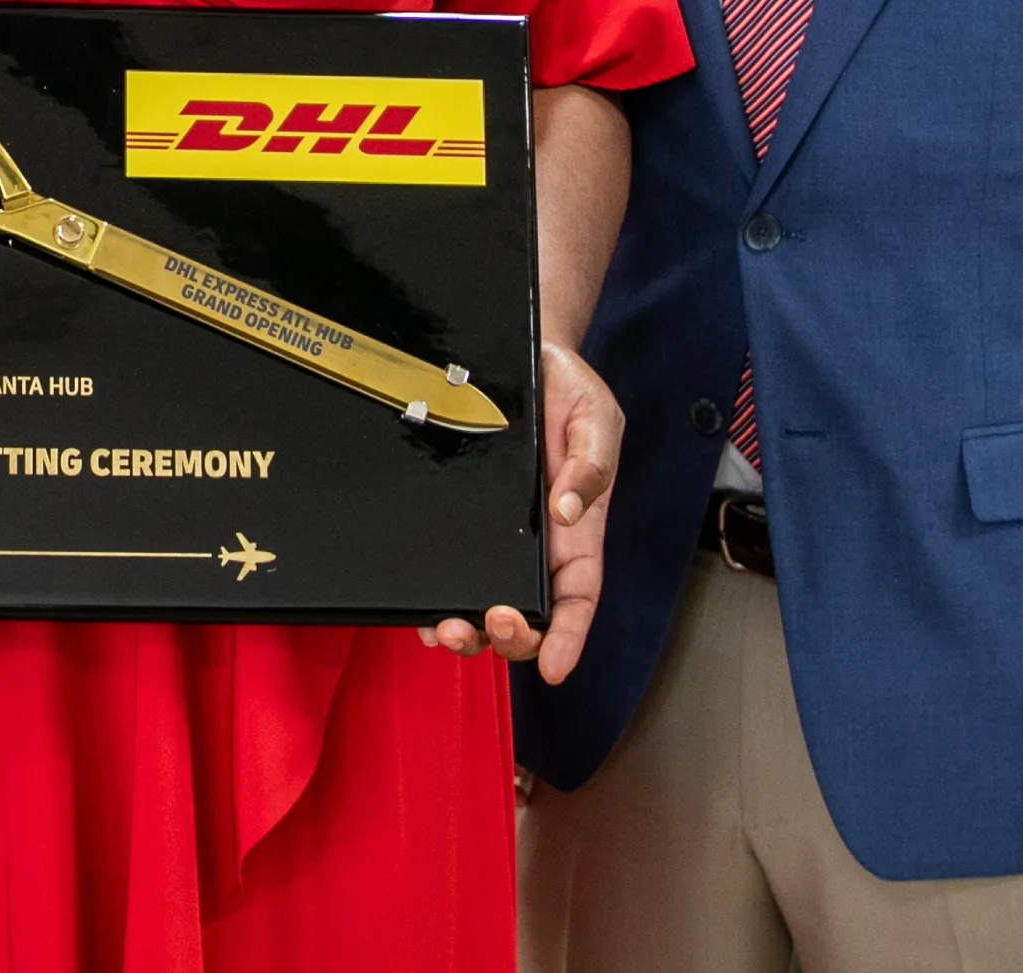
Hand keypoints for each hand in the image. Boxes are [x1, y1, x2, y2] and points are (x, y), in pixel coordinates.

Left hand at [420, 340, 617, 682]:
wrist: (524, 356)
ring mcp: (496, 538)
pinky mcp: (459, 523)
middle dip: (513, 636)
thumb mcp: (597, 419)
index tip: (554, 666)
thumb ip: (591, 465)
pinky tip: (425, 613)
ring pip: (483, 603)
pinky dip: (435, 600)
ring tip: (452, 628)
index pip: (578, 596)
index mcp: (577, 530)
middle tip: (496, 622)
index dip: (569, 637)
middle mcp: (536, 544)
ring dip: (469, 630)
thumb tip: (571, 509)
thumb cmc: (567, 391)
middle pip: (529, 614)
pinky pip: (447, 572)